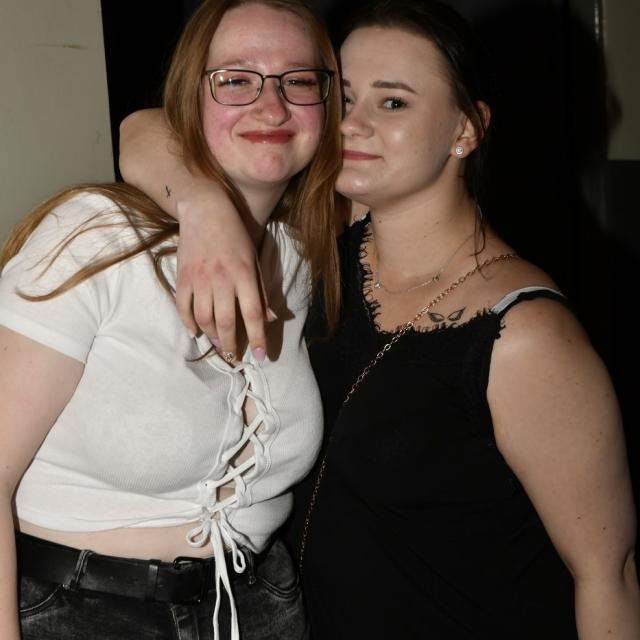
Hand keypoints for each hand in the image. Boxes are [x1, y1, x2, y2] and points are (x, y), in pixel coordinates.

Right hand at [175, 192, 270, 360]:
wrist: (205, 210)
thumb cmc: (235, 235)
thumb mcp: (255, 260)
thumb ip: (262, 290)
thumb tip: (271, 318)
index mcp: (244, 274)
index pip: (252, 314)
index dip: (257, 338)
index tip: (261, 356)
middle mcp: (221, 279)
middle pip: (225, 322)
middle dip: (232, 345)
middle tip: (236, 358)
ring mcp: (199, 279)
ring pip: (204, 319)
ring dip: (212, 338)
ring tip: (220, 346)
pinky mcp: (182, 277)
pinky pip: (184, 307)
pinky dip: (189, 323)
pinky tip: (195, 333)